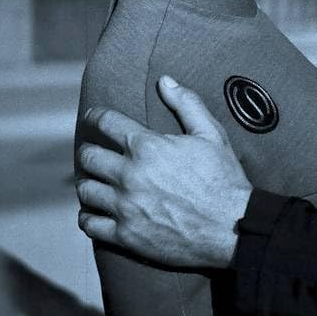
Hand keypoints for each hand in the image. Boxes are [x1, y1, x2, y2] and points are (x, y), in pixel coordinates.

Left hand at [76, 76, 251, 268]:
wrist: (231, 226)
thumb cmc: (223, 178)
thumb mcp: (211, 133)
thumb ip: (186, 103)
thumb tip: (164, 80)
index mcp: (147, 147)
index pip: (106, 122)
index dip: (96, 116)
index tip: (93, 116)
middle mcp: (129, 175)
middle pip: (89, 156)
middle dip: (90, 150)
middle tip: (95, 152)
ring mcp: (125, 206)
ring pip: (85, 189)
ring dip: (89, 182)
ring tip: (97, 181)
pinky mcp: (125, 235)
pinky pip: (89, 223)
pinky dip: (88, 215)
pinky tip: (96, 210)